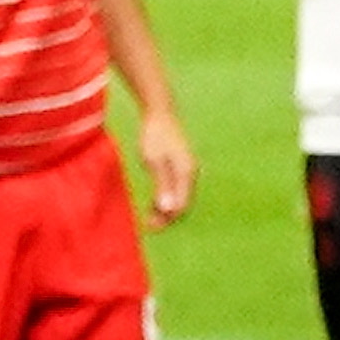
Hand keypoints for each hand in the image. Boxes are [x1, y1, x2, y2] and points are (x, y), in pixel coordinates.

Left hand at [136, 104, 197, 227]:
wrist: (160, 113)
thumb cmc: (154, 135)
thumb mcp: (154, 161)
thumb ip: (162, 185)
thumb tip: (169, 209)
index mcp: (186, 173)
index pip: (181, 206)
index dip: (167, 219)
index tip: (150, 226)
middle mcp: (191, 173)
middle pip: (183, 204)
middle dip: (167, 217)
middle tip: (148, 225)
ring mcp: (188, 170)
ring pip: (180, 198)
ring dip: (166, 209)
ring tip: (148, 216)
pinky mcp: (182, 167)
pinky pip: (178, 189)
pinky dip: (166, 198)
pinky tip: (153, 203)